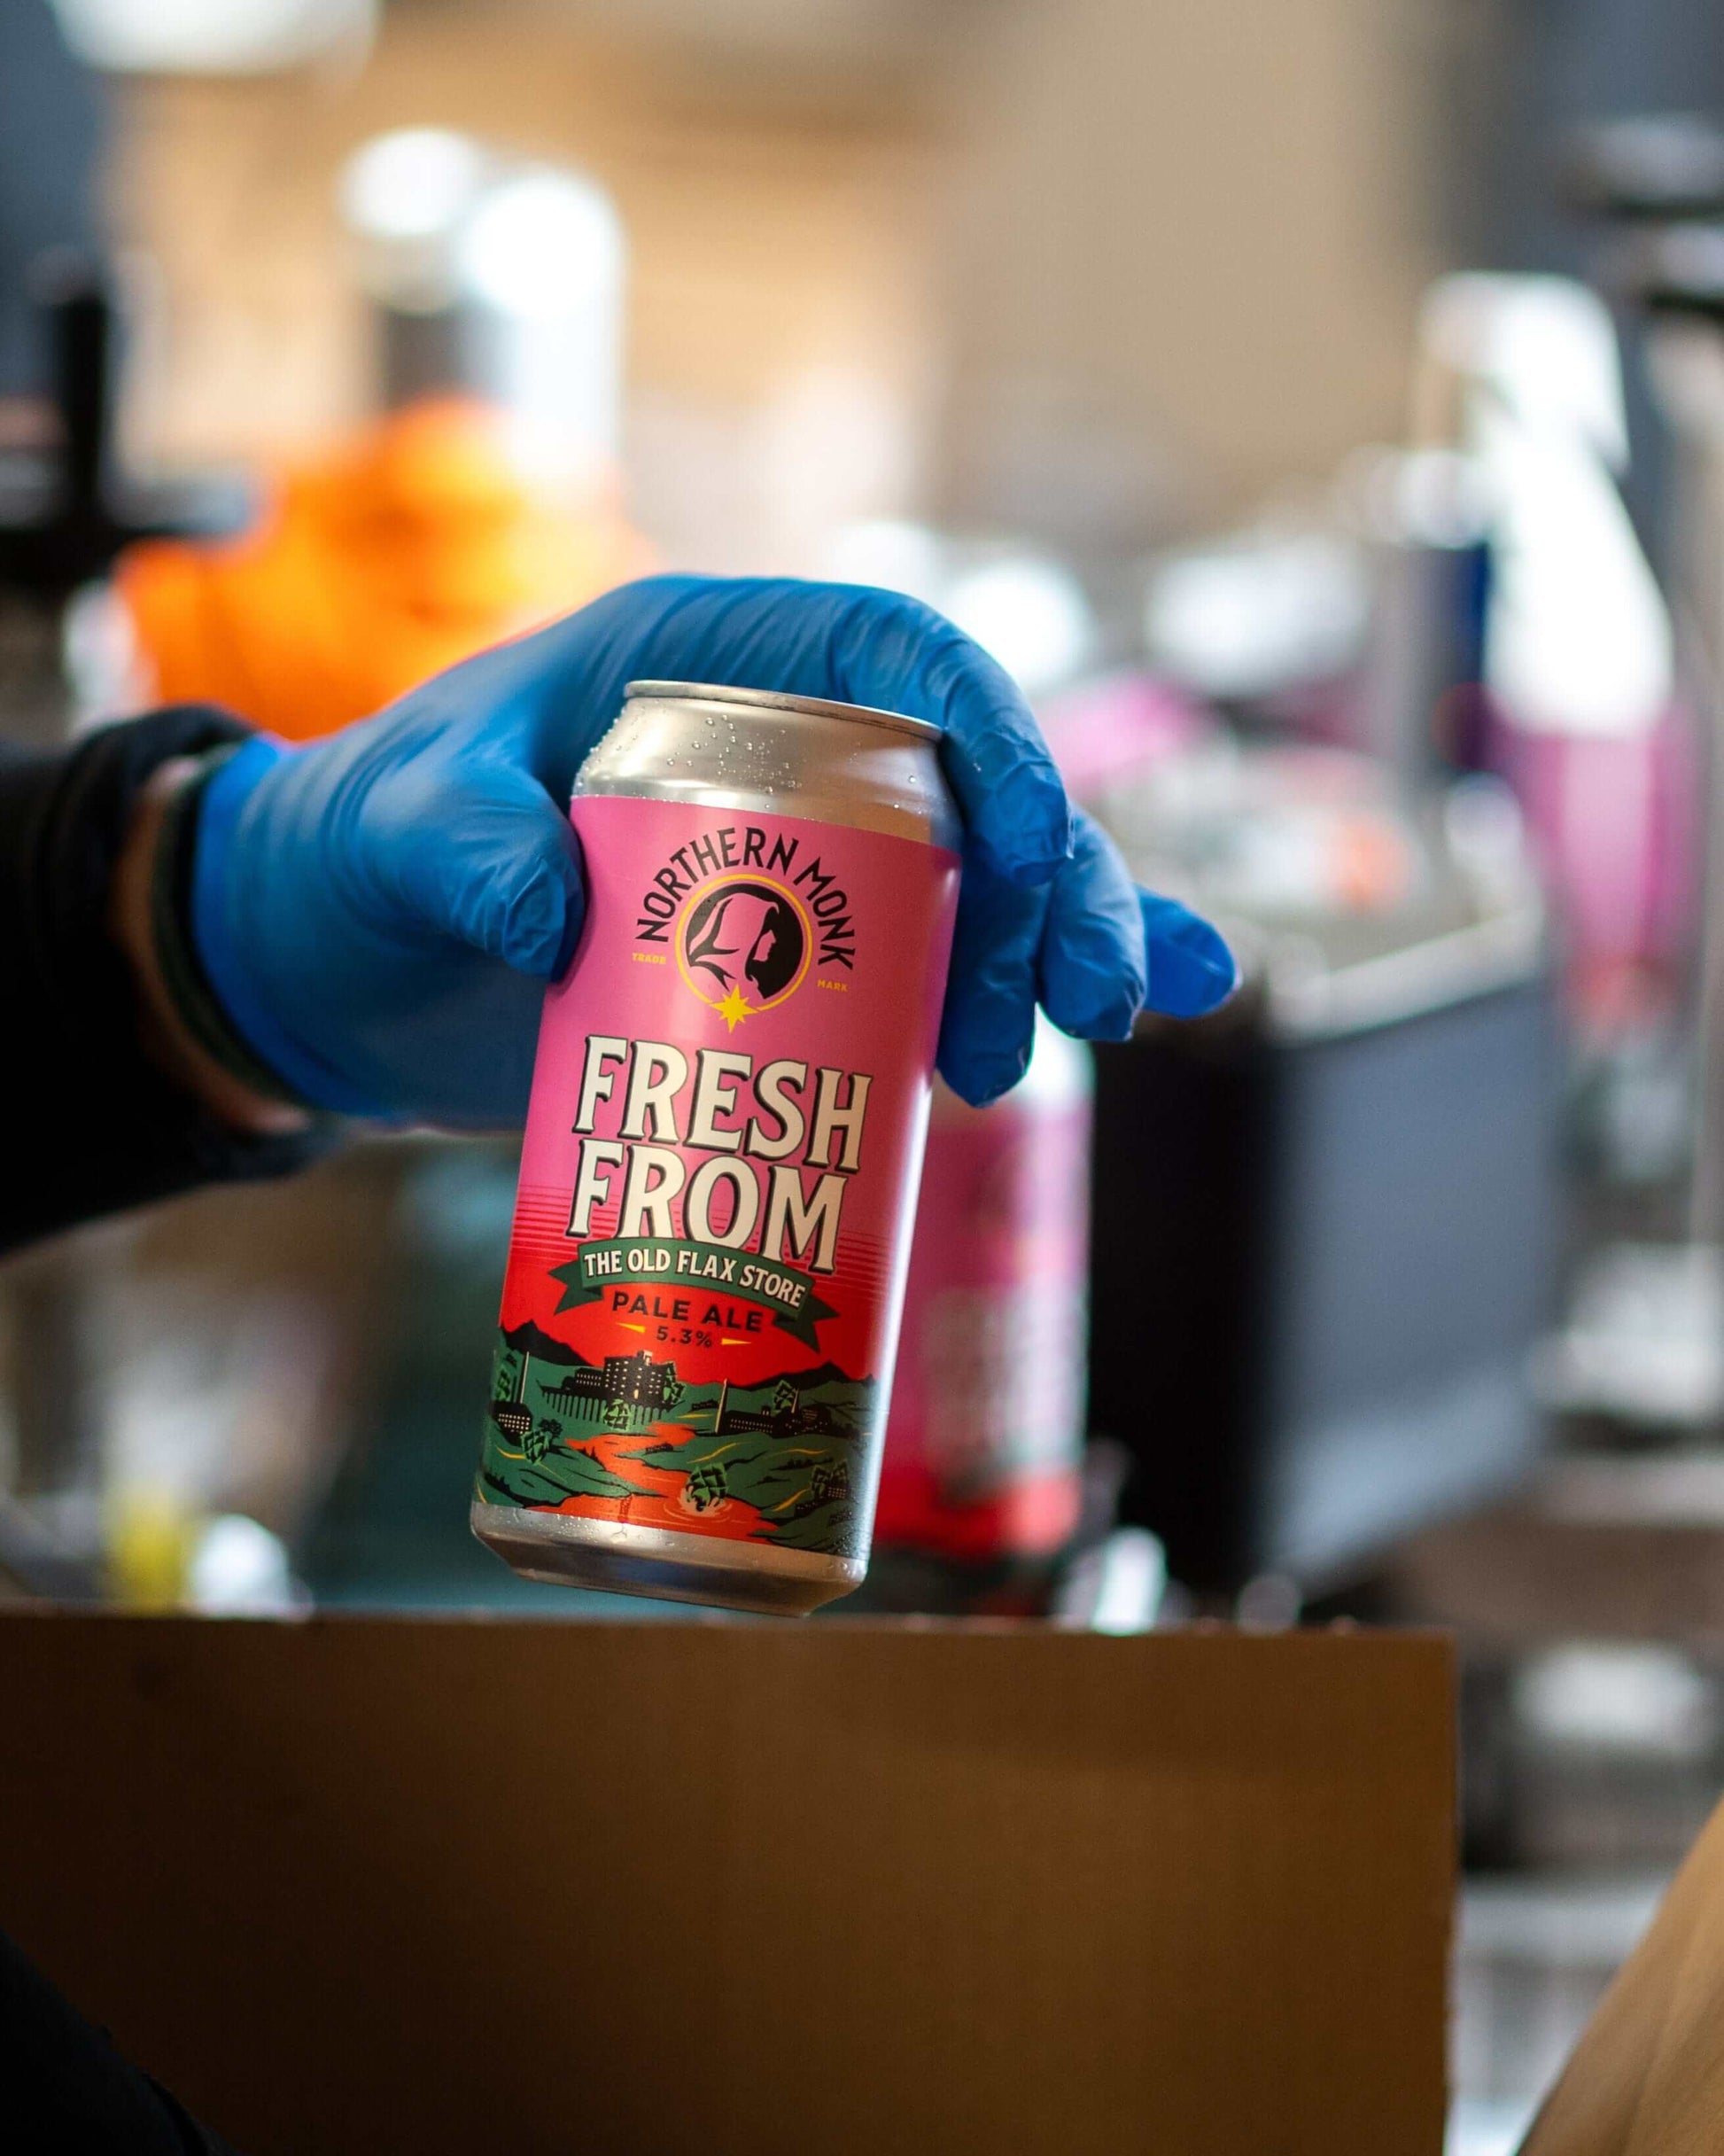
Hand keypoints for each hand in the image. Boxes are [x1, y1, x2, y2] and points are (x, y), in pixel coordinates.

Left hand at [188, 575, 1234, 1125]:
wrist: (346, 968)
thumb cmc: (368, 851)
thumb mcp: (399, 825)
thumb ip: (458, 842)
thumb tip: (552, 914)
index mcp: (718, 664)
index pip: (906, 658)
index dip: (998, 735)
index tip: (1030, 852)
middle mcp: (792, 750)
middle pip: (979, 788)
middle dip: (1054, 888)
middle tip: (1064, 1011)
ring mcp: (814, 862)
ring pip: (992, 885)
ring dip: (1056, 955)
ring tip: (1060, 1047)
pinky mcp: (809, 967)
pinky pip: (953, 965)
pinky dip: (1043, 986)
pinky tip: (1154, 1017)